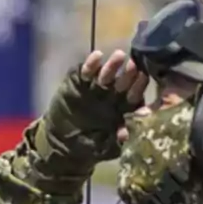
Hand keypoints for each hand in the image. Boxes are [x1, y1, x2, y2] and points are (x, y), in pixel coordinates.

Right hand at [38, 48, 150, 167]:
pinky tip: (96, 56)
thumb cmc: (86, 145)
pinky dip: (91, 64)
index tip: (143, 79)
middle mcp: (111, 95)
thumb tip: (126, 135)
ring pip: (107, 74)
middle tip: (133, 65)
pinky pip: (85, 72)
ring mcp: (94, 88)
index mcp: (122, 109)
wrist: (59, 142)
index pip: (134, 96)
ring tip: (118, 55)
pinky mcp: (77, 83)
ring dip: (113, 65)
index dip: (138, 88)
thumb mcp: (103, 148)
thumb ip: (115, 141)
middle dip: (128, 73)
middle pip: (123, 82)